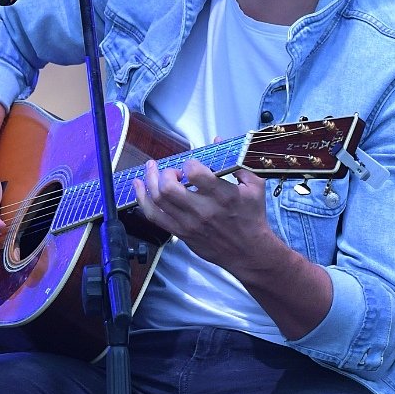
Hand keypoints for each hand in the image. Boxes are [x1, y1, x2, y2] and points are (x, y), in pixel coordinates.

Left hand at [131, 157, 273, 271]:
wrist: (248, 252)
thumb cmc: (252, 218)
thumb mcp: (254, 185)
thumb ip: (238, 161)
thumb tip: (217, 141)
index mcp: (222, 195)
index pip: (194, 173)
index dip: (189, 163)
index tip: (192, 164)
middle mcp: (203, 210)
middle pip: (169, 188)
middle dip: (165, 172)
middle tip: (171, 169)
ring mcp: (189, 223)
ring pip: (157, 200)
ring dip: (149, 181)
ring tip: (150, 170)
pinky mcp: (181, 233)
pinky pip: (154, 217)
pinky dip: (142, 200)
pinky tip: (139, 187)